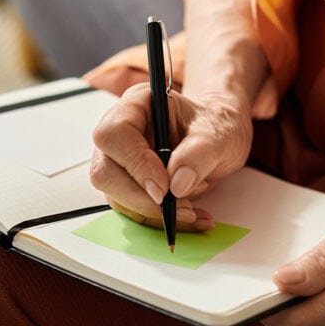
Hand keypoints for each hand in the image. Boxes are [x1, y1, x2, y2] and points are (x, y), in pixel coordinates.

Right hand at [89, 84, 253, 230]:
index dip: (135, 163)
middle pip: (105, 171)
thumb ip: (199, 154)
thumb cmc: (216, 127)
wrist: (219, 141)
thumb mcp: (219, 134)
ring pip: (115, 197)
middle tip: (180, 208)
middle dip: (140, 198)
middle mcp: (120, 134)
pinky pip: (132, 210)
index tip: (165, 187)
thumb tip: (176, 184)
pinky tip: (190, 217)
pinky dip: (160, 220)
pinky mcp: (127, 186)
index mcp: (137, 105)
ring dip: (153, 212)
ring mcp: (119, 162)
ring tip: (192, 210)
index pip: (115, 134)